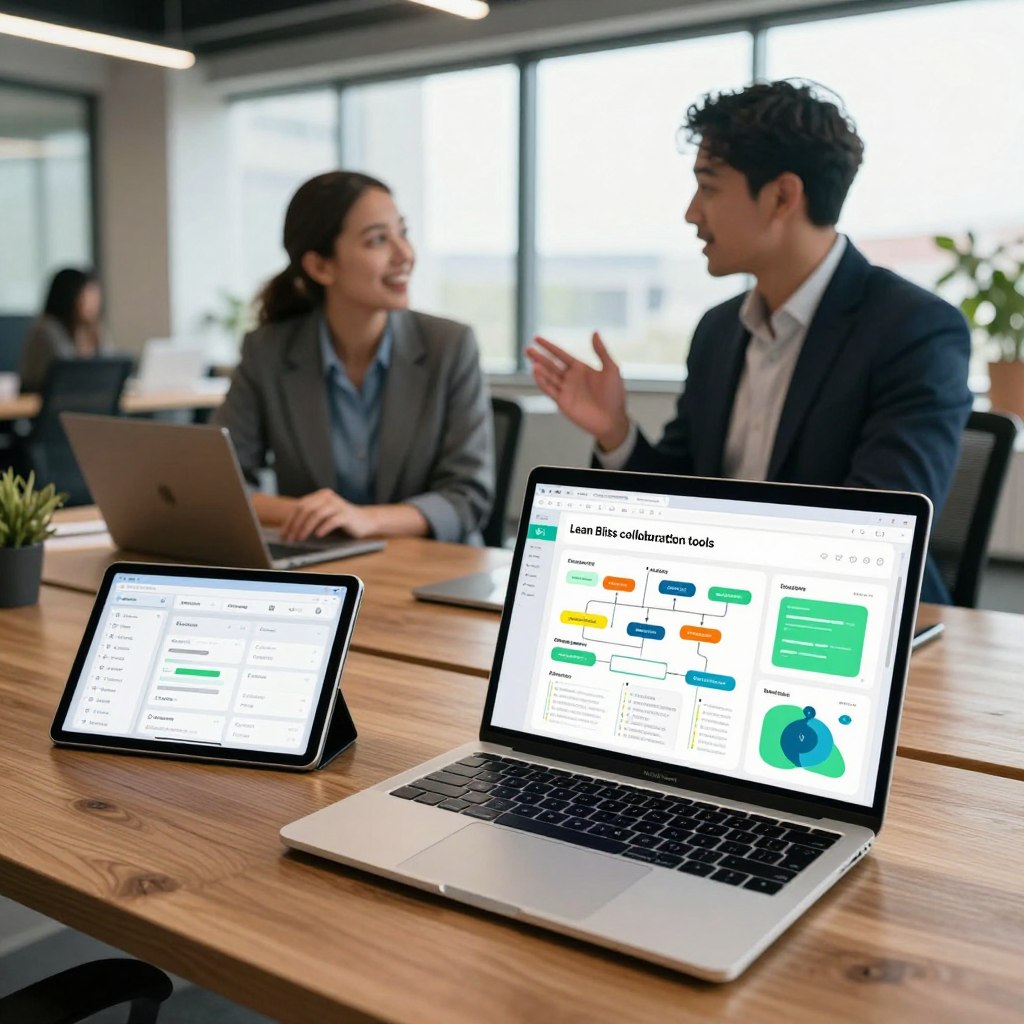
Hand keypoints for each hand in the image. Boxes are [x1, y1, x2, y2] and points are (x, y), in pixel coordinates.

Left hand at [279, 489, 377, 541]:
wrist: (365, 521)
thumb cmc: (341, 521)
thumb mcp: (323, 516)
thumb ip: (309, 518)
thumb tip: (288, 531)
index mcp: (320, 496)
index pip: (300, 506)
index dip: (290, 520)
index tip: (283, 533)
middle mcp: (328, 497)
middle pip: (306, 509)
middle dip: (295, 525)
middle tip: (289, 538)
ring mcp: (338, 505)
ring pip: (317, 514)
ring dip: (306, 527)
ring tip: (300, 538)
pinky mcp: (346, 514)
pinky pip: (332, 520)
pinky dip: (323, 528)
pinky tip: (318, 535)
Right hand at [526, 332, 629, 449]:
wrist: (612, 420)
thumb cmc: (615, 395)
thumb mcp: (611, 369)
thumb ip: (601, 351)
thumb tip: (595, 333)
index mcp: (580, 368)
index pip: (560, 354)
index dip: (549, 347)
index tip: (537, 338)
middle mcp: (571, 378)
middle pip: (551, 364)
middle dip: (539, 356)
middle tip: (527, 349)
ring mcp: (566, 390)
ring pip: (548, 376)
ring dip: (540, 368)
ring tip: (532, 360)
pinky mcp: (562, 402)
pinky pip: (549, 390)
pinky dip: (542, 381)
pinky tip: (536, 373)